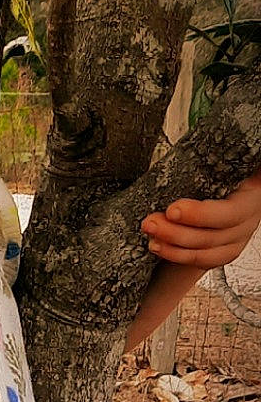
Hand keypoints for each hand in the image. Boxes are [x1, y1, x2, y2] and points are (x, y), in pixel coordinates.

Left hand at [142, 168, 260, 268]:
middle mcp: (249, 215)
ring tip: (151, 233)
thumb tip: (199, 142)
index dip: (200, 214)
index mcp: (252, 191)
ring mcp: (240, 235)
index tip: (172, 210)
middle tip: (152, 222)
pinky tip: (159, 246)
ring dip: (173, 245)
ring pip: (208, 248)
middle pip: (213, 234)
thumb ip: (211, 160)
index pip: (230, 210)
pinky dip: (178, 255)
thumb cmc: (223, 169)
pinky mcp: (227, 249)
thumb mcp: (219, 162)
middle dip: (178, 230)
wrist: (229, 185)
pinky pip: (204, 260)